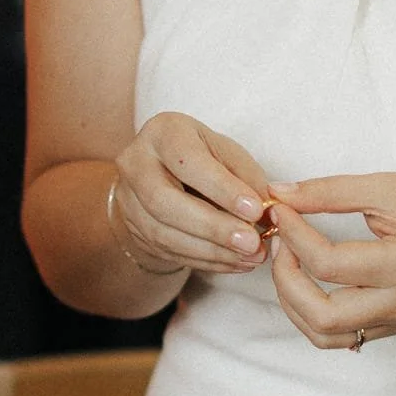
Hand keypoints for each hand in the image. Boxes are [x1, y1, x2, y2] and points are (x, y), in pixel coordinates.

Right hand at [110, 112, 275, 276]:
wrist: (166, 173)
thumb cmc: (205, 158)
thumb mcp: (229, 155)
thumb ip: (247, 180)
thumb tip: (268, 213)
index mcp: (164, 132)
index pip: (189, 162)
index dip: (222, 188)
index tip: (256, 210)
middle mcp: (136, 163)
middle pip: (165, 201)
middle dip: (212, 226)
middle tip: (251, 242)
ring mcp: (128, 199)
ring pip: (164, 233)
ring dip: (211, 250)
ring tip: (249, 256)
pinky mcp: (134, 229)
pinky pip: (168, 251)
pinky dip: (206, 260)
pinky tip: (234, 262)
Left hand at [265, 172, 395, 348]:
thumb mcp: (390, 188)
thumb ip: (331, 192)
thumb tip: (280, 193)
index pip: (328, 263)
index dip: (292, 235)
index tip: (280, 210)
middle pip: (321, 314)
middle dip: (284, 278)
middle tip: (279, 243)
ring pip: (324, 335)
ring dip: (292, 302)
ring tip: (288, 263)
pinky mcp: (390, 328)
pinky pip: (338, 337)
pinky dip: (310, 314)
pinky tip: (305, 282)